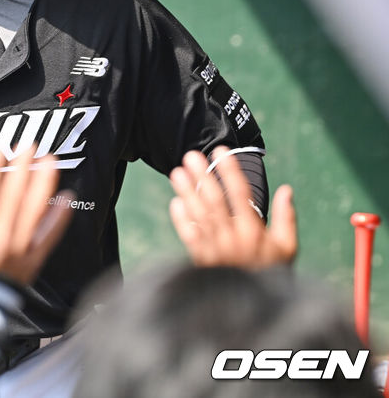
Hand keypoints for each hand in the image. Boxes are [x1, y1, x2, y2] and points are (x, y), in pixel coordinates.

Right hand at [0, 148, 73, 284]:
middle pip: (14, 193)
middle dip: (22, 165)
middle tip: (28, 144)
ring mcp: (18, 249)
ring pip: (34, 209)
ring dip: (43, 182)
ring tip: (50, 160)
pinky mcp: (32, 261)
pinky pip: (49, 235)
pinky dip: (59, 216)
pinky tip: (67, 198)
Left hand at [169, 147, 296, 267]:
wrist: (255, 312)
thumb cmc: (272, 274)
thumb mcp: (288, 248)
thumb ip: (287, 218)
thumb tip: (287, 189)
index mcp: (254, 231)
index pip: (241, 194)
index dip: (230, 171)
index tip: (221, 151)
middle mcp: (233, 238)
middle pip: (215, 200)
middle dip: (202, 176)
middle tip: (191, 155)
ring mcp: (215, 249)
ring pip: (199, 215)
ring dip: (187, 192)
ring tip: (178, 172)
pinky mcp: (201, 260)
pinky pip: (189, 236)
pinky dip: (181, 219)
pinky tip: (175, 202)